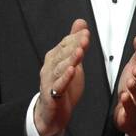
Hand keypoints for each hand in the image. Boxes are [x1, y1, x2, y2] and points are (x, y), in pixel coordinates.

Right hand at [34, 18, 89, 135]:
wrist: (52, 113)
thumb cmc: (62, 85)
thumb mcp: (72, 61)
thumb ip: (75, 42)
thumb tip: (80, 23)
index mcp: (55, 59)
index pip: (64, 45)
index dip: (75, 38)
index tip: (85, 31)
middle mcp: (50, 68)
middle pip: (62, 54)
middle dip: (74, 45)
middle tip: (85, 37)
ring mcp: (50, 81)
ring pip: (60, 68)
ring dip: (70, 59)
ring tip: (80, 51)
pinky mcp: (53, 95)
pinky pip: (59, 85)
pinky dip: (65, 78)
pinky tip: (72, 71)